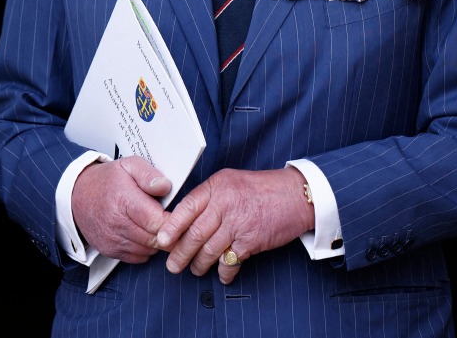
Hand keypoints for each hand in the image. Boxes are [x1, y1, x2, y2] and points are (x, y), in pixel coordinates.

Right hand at [71, 156, 173, 262]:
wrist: (78, 196)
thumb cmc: (108, 180)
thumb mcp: (129, 165)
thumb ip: (149, 174)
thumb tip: (165, 186)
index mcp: (124, 201)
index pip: (156, 221)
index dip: (173, 220)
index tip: (181, 214)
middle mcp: (117, 224)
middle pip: (155, 238)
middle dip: (169, 232)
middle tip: (175, 221)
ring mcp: (113, 240)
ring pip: (149, 249)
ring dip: (158, 241)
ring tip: (158, 224)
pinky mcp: (110, 251)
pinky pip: (138, 257)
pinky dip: (146, 248)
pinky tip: (145, 233)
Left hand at [157, 167, 314, 283]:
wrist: (296, 195)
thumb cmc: (262, 189)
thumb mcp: (231, 181)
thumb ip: (209, 197)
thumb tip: (184, 220)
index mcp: (217, 186)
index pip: (186, 208)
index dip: (171, 227)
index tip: (161, 241)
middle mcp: (225, 203)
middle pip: (194, 234)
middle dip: (180, 254)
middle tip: (173, 266)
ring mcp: (239, 222)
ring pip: (209, 250)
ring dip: (200, 264)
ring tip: (196, 269)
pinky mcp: (251, 240)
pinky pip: (230, 262)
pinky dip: (224, 272)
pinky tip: (222, 273)